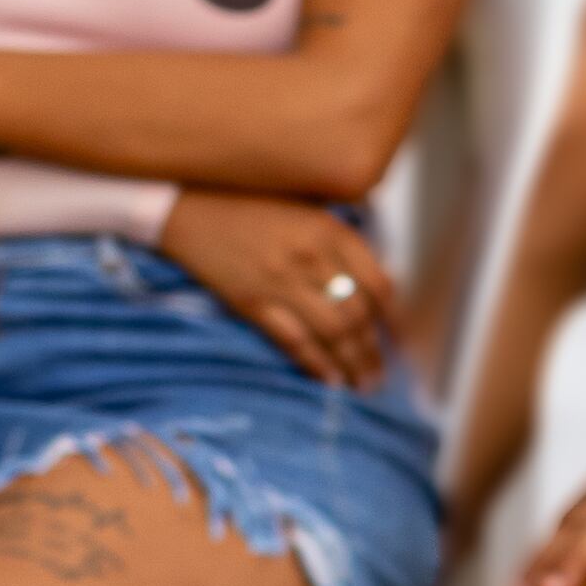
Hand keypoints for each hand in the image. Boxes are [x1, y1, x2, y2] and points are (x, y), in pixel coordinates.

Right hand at [155, 189, 399, 388]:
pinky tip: (329, 379)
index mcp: (330, 231)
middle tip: (380, 375)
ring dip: (352, 364)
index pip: (379, 285)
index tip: (397, 339)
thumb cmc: (248, 200)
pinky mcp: (253, 301)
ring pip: (332, 332)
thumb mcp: (305, 206)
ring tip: (361, 385)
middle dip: (373, 352)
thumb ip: (339, 238)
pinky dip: (316, 363)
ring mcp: (281, 282)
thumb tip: (370, 283)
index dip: (393, 319)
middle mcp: (312, 257)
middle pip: (358, 315)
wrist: (188, 205)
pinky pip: (294, 340)